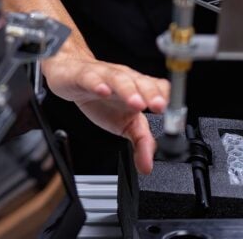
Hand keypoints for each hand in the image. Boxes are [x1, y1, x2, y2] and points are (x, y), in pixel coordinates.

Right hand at [41, 54, 170, 173]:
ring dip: (129, 90)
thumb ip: (140, 143)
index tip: (172, 117)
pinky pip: (91, 78)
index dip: (167, 100)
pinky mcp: (83, 76)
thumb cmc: (100, 99)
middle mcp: (125, 79)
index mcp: (138, 89)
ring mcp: (104, 76)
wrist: (71, 76)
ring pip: (119, 78)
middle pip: (141, 82)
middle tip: (159, 107)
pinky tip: (103, 91)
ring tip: (136, 103)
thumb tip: (148, 166)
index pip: (159, 88)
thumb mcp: (123, 125)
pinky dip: (97, 84)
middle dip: (152, 93)